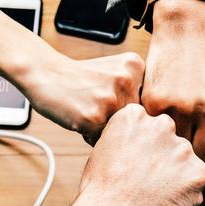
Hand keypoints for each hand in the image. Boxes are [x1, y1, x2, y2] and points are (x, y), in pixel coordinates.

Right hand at [3, 104, 204, 205]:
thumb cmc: (93, 199)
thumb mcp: (101, 155)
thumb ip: (124, 140)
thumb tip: (134, 139)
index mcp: (132, 115)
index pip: (154, 123)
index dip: (149, 151)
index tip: (139, 169)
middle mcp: (160, 126)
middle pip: (174, 141)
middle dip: (165, 165)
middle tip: (146, 189)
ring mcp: (180, 150)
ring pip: (188, 164)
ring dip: (176, 182)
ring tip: (152, 201)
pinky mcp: (196, 177)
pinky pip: (200, 186)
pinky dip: (187, 200)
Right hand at [26, 52, 144, 142]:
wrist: (44, 73)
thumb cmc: (80, 78)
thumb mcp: (115, 70)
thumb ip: (137, 89)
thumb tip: (159, 126)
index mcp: (136, 66)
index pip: (148, 103)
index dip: (128, 107)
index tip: (111, 98)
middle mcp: (127, 80)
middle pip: (136, 119)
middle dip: (118, 120)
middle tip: (96, 105)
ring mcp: (111, 99)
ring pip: (121, 131)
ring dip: (105, 129)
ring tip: (88, 111)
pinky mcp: (94, 117)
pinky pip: (102, 140)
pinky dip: (91, 135)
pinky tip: (80, 117)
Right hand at [143, 0, 204, 166]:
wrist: (187, 34)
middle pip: (203, 159)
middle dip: (194, 165)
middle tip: (185, 167)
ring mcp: (184, 106)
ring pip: (178, 150)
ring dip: (173, 153)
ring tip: (170, 155)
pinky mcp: (157, 102)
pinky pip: (157, 134)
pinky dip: (156, 137)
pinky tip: (156, 136)